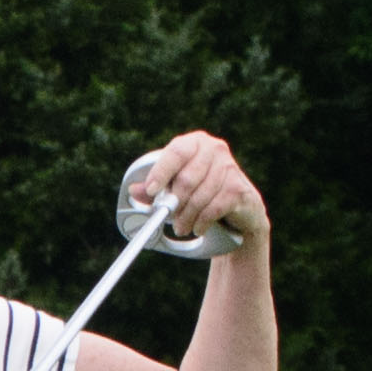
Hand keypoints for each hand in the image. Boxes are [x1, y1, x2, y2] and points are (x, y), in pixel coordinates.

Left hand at [127, 130, 266, 249]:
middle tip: (166, 217)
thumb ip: (153, 188)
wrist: (237, 206)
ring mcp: (229, 167)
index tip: (151, 191)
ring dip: (186, 217)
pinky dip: (201, 222)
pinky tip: (198, 228)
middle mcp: (214, 149)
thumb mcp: (173, 187)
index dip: (162, 172)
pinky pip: (213, 208)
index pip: (177, 152)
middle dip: (174, 204)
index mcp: (194, 142)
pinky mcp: (238, 188)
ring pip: (199, 197)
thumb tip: (133, 190)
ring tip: (181, 227)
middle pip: (187, 179)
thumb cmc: (198, 191)